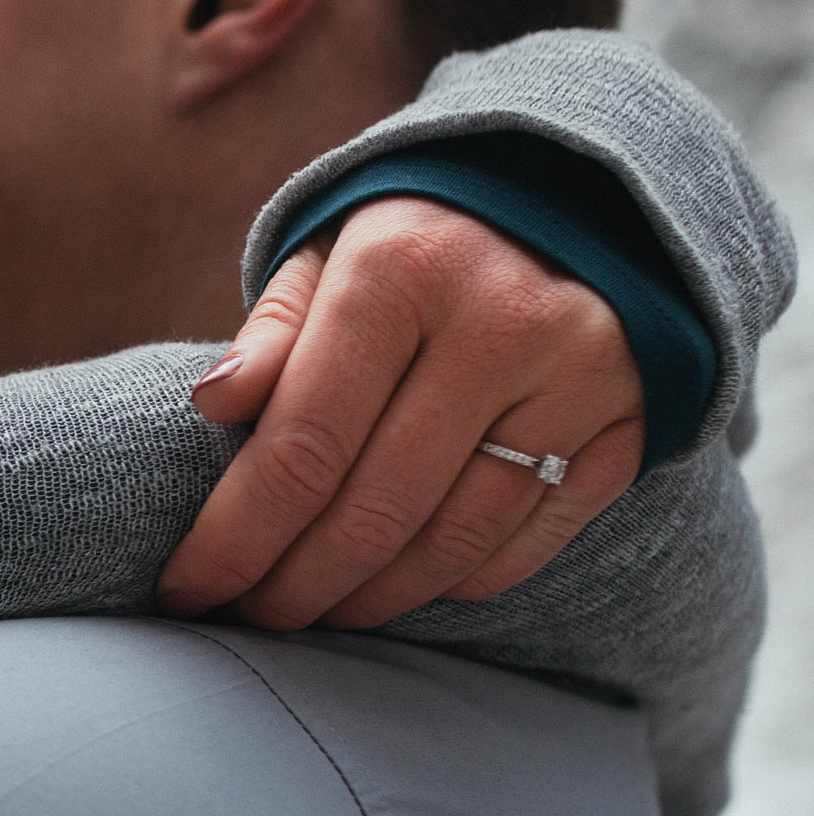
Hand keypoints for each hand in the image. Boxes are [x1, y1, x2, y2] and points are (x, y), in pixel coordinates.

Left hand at [156, 199, 646, 631]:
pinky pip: (525, 543)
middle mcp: (501, 323)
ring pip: (453, 542)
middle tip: (249, 616)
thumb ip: (274, 331)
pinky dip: (452, 582)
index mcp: (403, 269)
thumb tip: (212, 403)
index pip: (302, 445)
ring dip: (370, 599)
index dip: (235, 536)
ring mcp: (578, 379)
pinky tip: (401, 585)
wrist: (584, 199)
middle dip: (294, 585)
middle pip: (374, 510)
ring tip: (316, 611)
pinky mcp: (630, 426)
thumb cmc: (421, 243)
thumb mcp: (333, 252)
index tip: (186, 588)